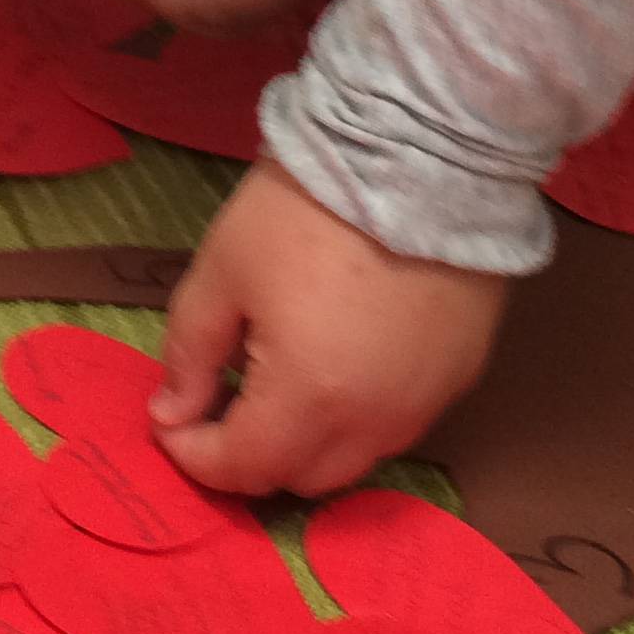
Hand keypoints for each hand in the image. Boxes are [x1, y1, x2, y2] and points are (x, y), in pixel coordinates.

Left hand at [150, 160, 506, 496]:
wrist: (421, 154)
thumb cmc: (305, 210)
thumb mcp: (221, 271)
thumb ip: (188, 354)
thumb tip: (172, 415)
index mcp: (309, 398)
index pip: (242, 468)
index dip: (194, 455)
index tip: (172, 421)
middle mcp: (374, 422)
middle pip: (300, 480)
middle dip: (251, 456)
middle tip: (223, 404)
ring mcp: (425, 403)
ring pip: (353, 461)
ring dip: (307, 442)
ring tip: (281, 383)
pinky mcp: (461, 376)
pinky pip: (396, 424)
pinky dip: (356, 415)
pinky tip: (340, 361)